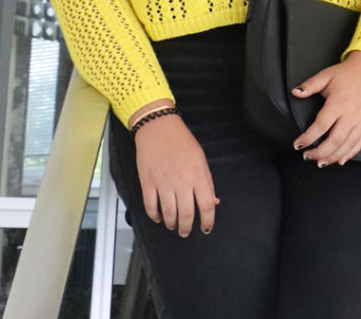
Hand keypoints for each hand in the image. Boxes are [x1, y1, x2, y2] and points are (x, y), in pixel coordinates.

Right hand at [134, 113, 217, 236]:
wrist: (159, 129)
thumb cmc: (182, 142)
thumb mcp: (201, 160)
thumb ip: (207, 182)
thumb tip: (213, 201)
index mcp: (198, 176)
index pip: (207, 205)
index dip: (208, 220)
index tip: (206, 227)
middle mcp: (182, 182)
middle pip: (187, 214)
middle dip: (187, 227)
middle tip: (186, 231)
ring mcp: (163, 184)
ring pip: (168, 214)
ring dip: (172, 224)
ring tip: (174, 225)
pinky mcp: (147, 183)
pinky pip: (151, 207)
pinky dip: (155, 216)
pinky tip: (159, 218)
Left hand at [292, 50, 360, 165]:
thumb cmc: (349, 73)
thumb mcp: (327, 75)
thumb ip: (310, 85)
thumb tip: (295, 92)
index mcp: (339, 103)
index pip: (321, 126)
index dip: (308, 138)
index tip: (298, 144)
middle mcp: (351, 114)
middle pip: (335, 140)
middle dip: (319, 152)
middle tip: (307, 156)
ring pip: (348, 145)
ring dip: (333, 156)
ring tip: (320, 162)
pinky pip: (360, 142)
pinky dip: (350, 154)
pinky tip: (341, 160)